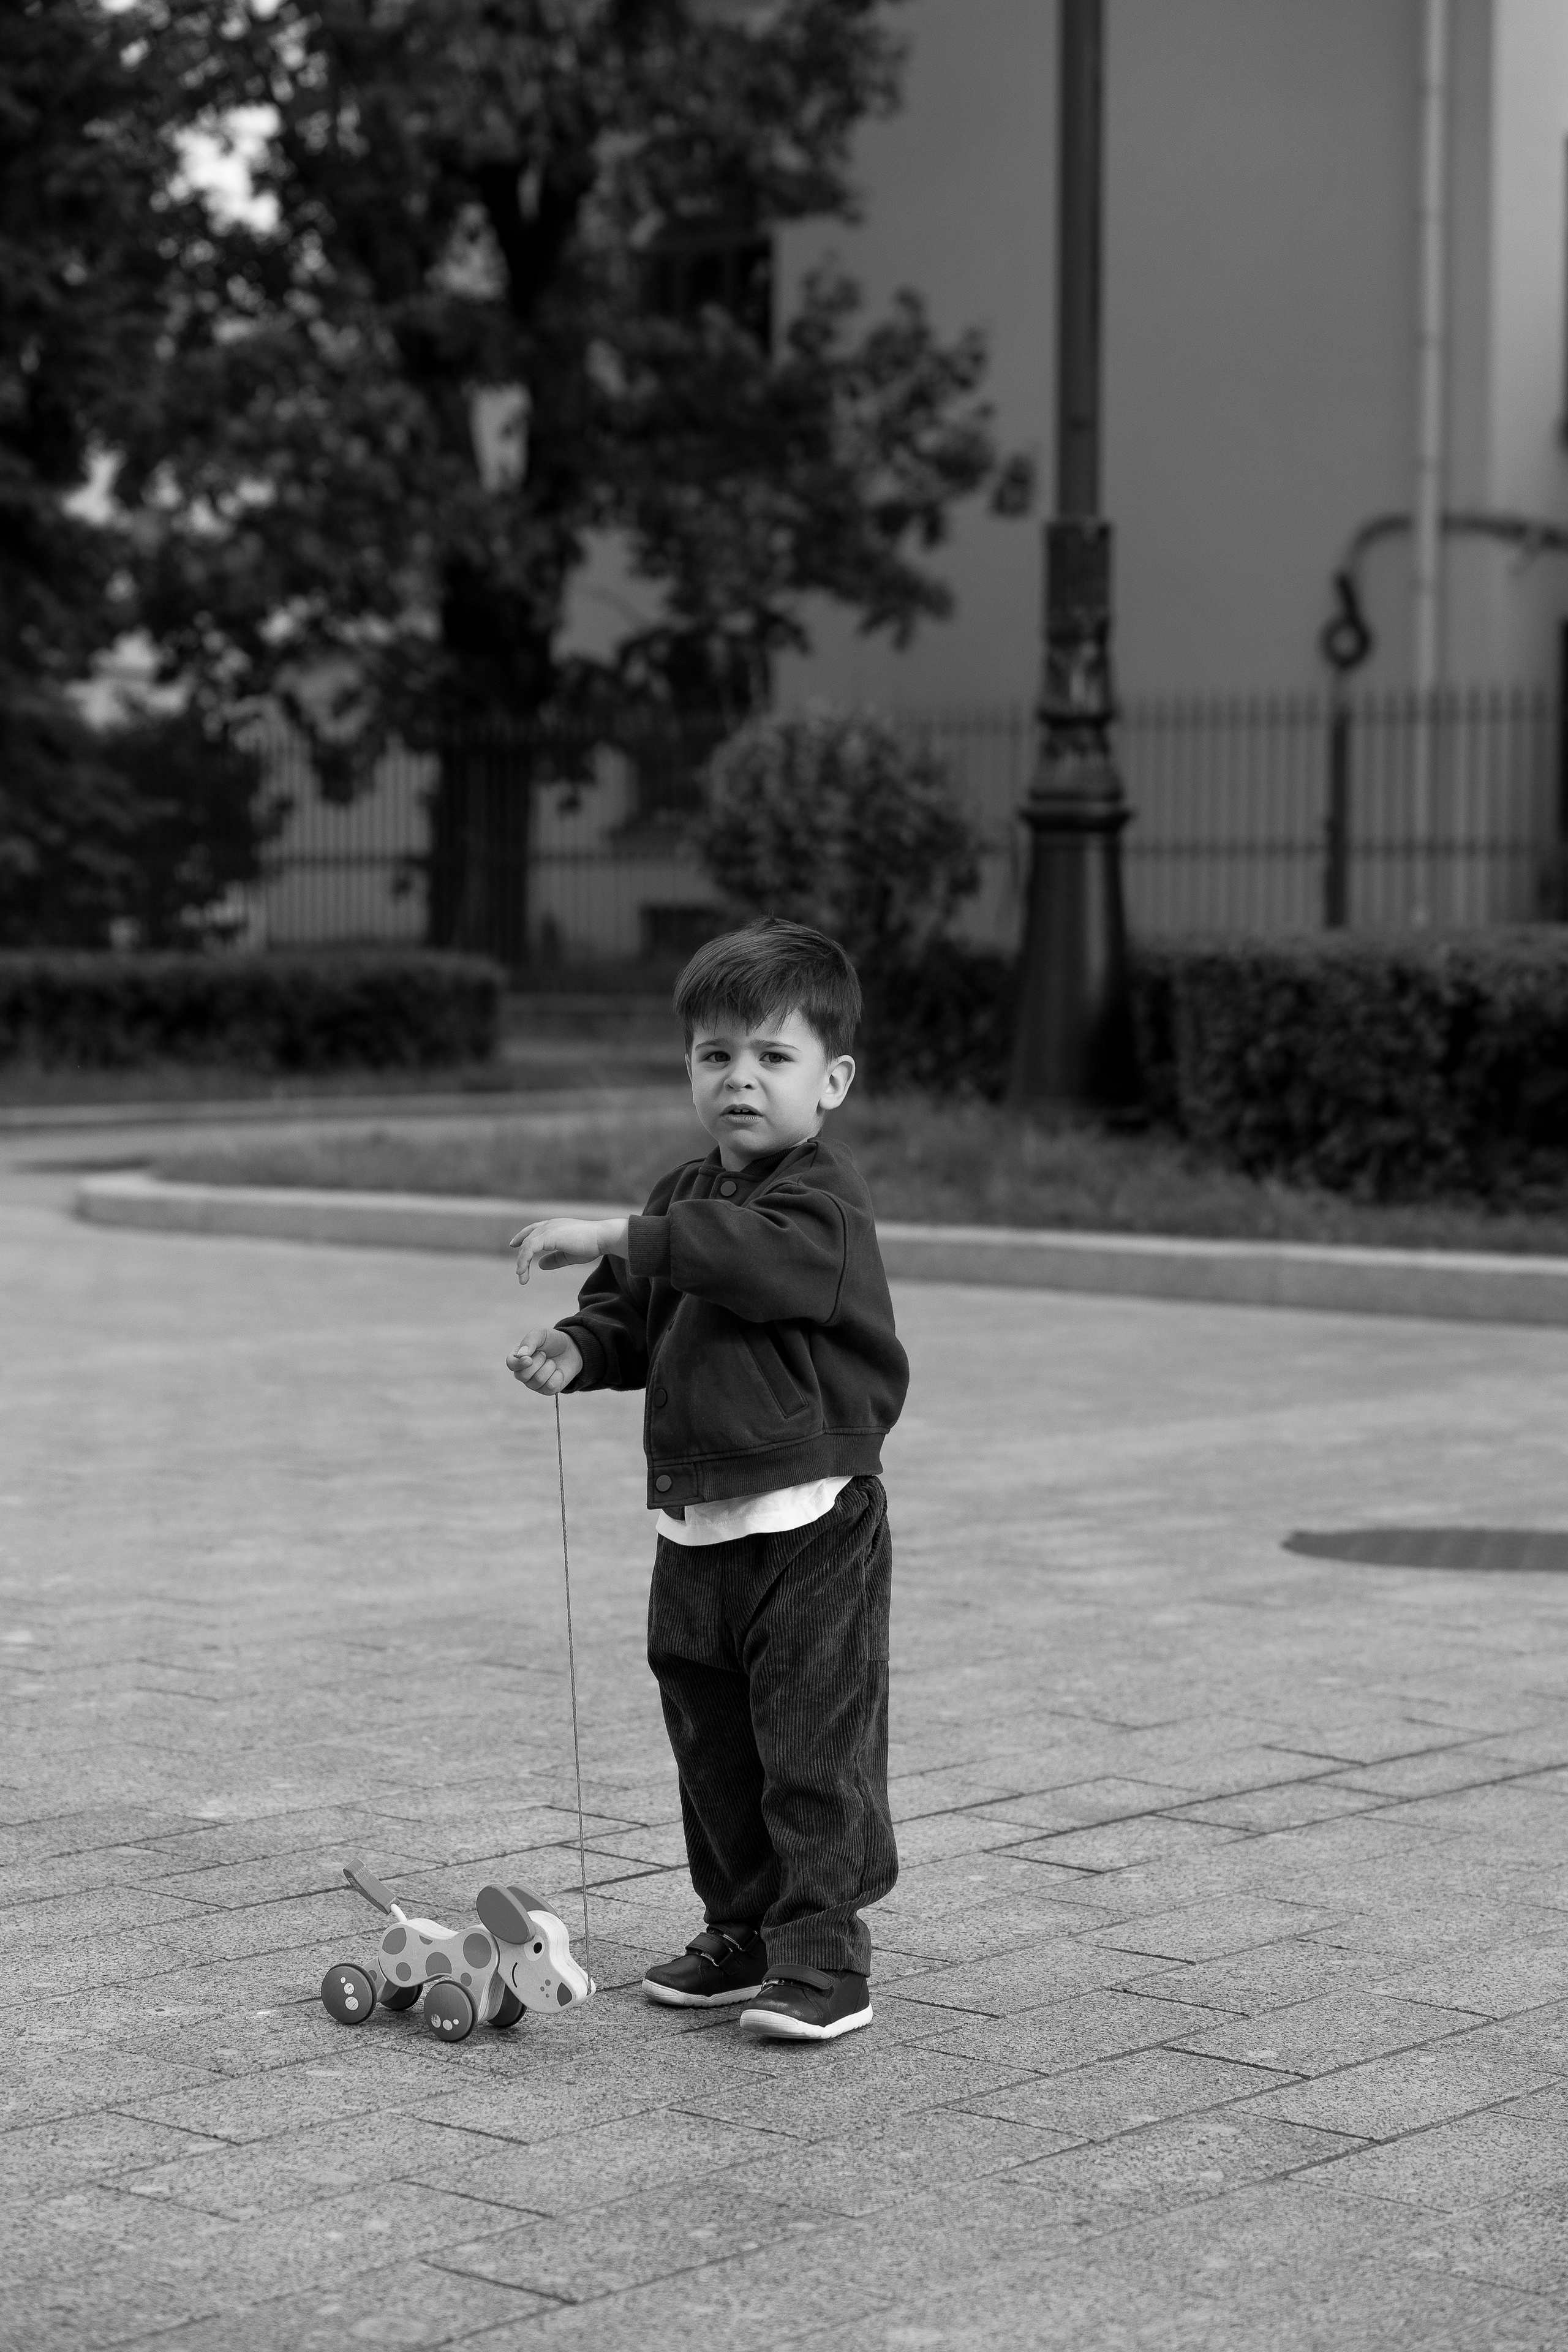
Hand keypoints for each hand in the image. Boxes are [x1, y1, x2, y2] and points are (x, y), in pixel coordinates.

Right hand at [506, 1327, 583, 1394]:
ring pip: (538, 1381)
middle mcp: (523, 1372)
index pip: (511, 1364)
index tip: (529, 1359)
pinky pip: (550, 1387)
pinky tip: (558, 1371)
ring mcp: (534, 1383)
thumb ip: (529, 1341)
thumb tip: (521, 1355)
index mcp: (518, 1358)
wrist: (572, 1349)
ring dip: (549, 1367)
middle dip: (538, 1362)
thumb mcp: (541, 1334)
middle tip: (544, 1354)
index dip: (519, 1364)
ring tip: (551, 1362)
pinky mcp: (547, 1390)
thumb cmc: (552, 1340)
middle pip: (523, 1375)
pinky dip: (558, 1376)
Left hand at [511, 1216, 629, 1285]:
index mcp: (555, 1226)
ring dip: (522, 1262)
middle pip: (527, 1238)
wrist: (602, 1238)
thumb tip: (540, 1265)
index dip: (522, 1236)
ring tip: (522, 1277)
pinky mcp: (548, 1236)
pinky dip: (524, 1260)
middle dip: (521, 1256)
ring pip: (526, 1245)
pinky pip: (529, 1248)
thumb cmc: (591, 1245)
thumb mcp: (569, 1255)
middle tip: (520, 1273)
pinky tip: (523, 1272)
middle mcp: (549, 1225)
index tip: (514, 1245)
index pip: (533, 1230)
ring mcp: (548, 1229)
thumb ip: (555, 1259)